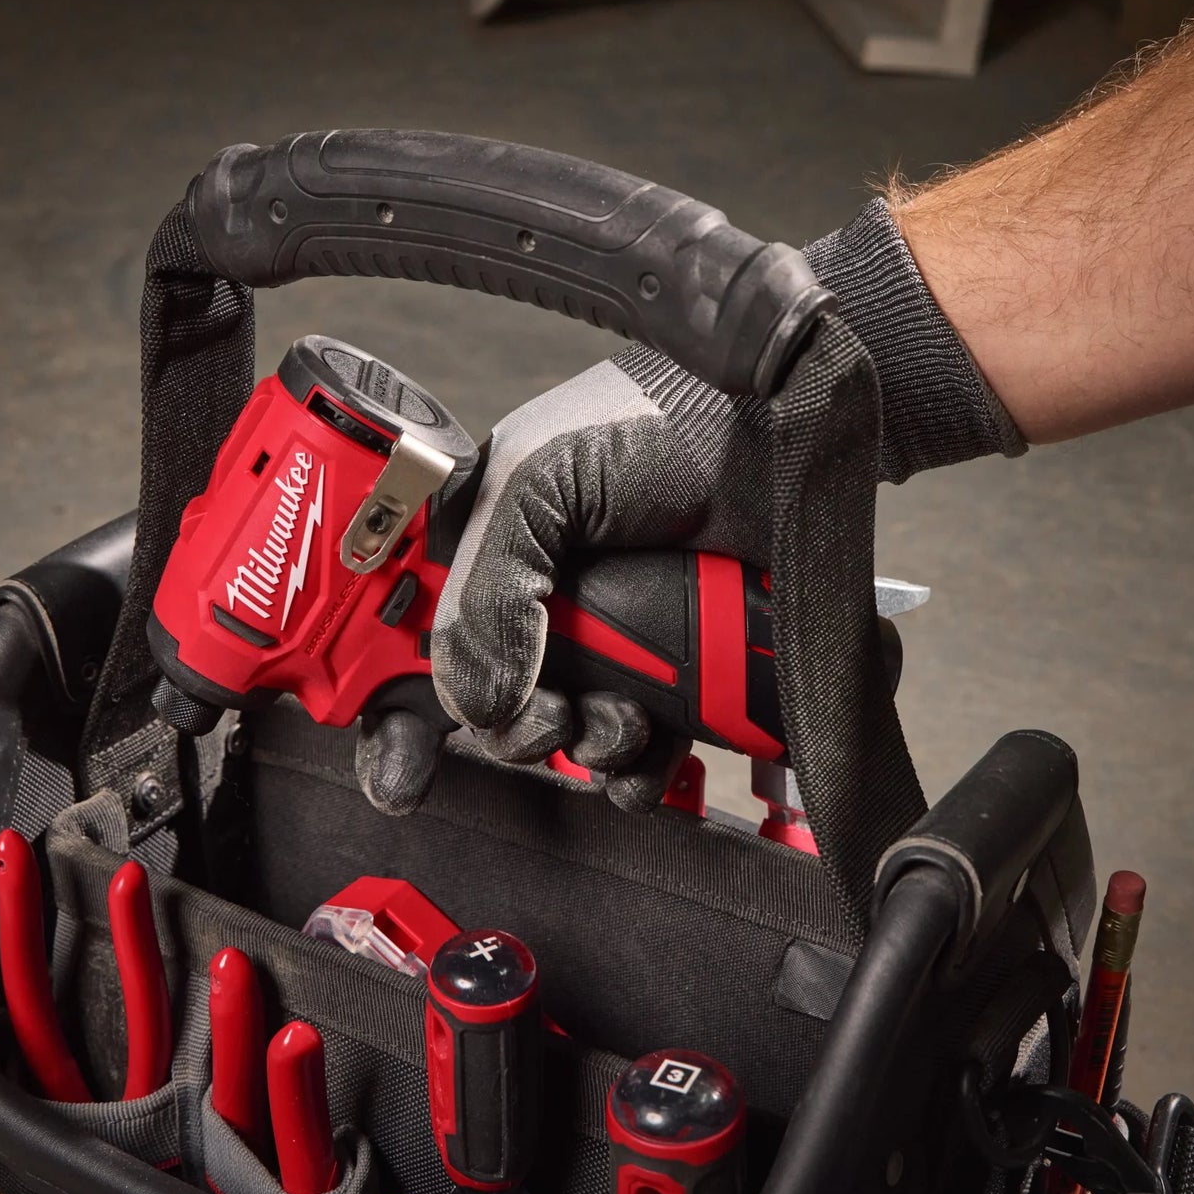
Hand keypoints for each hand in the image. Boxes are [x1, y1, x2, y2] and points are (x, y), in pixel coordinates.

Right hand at [354, 201, 1021, 815]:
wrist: (786, 433)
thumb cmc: (658, 423)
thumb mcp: (538, 477)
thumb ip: (485, 586)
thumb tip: (478, 701)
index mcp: (488, 553)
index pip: (418, 647)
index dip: (407, 712)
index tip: (415, 761)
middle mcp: (542, 607)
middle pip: (494, 712)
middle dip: (518, 734)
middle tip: (550, 716)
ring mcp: (614, 647)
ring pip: (568, 743)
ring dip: (588, 748)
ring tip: (622, 718)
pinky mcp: (679, 681)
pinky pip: (638, 759)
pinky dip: (639, 770)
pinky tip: (655, 744)